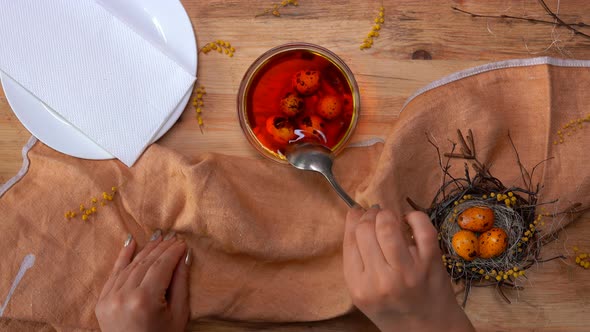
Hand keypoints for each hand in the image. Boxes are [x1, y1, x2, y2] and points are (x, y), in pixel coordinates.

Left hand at [96, 230, 190, 331]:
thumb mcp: (178, 315)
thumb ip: (180, 283)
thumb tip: (184, 256)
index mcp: (144, 300)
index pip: (161, 266)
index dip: (173, 252)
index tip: (183, 242)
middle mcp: (124, 296)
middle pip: (146, 263)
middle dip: (161, 248)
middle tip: (172, 236)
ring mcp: (109, 299)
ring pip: (130, 266)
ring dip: (145, 250)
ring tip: (157, 237)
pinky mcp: (101, 302)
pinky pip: (114, 274)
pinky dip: (122, 257)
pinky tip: (130, 242)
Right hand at [343, 206, 474, 331]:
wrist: (428, 331)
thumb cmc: (393, 310)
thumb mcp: (363, 293)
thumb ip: (356, 260)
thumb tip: (356, 215)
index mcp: (359, 287)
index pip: (351, 238)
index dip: (354, 219)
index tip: (359, 212)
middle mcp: (381, 280)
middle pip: (366, 228)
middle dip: (370, 214)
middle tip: (375, 214)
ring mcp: (408, 271)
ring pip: (388, 225)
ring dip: (388, 214)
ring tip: (390, 218)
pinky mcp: (431, 263)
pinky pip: (421, 227)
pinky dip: (414, 217)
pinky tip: (409, 221)